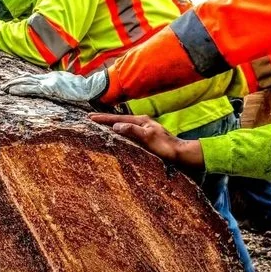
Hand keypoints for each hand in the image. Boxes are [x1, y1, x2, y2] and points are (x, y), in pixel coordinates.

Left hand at [2, 69, 107, 102]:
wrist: (87, 88)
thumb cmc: (80, 88)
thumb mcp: (67, 85)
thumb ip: (59, 85)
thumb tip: (54, 87)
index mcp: (51, 77)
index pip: (33, 78)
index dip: (22, 79)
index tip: (13, 81)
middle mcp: (47, 78)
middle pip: (27, 79)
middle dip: (14, 82)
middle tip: (3, 86)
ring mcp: (47, 82)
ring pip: (26, 83)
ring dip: (13, 85)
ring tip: (4, 88)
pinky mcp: (48, 88)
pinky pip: (32, 89)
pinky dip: (21, 90)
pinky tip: (13, 91)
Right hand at [89, 113, 204, 167]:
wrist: (180, 154)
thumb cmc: (165, 147)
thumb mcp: (148, 138)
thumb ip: (132, 130)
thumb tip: (116, 125)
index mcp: (141, 121)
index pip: (117, 118)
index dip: (103, 119)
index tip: (90, 117)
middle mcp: (142, 123)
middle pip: (119, 119)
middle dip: (105, 119)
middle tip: (91, 118)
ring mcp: (144, 129)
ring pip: (123, 125)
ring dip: (111, 124)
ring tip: (100, 125)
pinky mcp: (146, 137)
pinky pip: (128, 132)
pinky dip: (119, 132)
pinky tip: (117, 135)